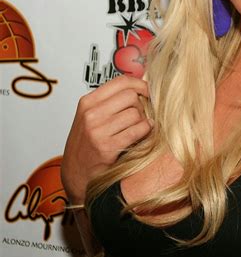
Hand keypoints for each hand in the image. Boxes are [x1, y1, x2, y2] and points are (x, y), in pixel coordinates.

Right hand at [61, 76, 151, 204]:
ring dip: (143, 121)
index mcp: (88, 102)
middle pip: (131, 96)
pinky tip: (141, 136)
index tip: (148, 91)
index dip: (140, 84)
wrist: (76, 174)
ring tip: (138, 129)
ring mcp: (98, 131)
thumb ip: (111, 102)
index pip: (121, 82)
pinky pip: (138, 130)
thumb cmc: (87, 144)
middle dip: (142, 105)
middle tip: (141, 116)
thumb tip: (141, 86)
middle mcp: (91, 114)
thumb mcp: (92, 117)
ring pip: (136, 114)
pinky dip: (145, 132)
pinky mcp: (108, 147)